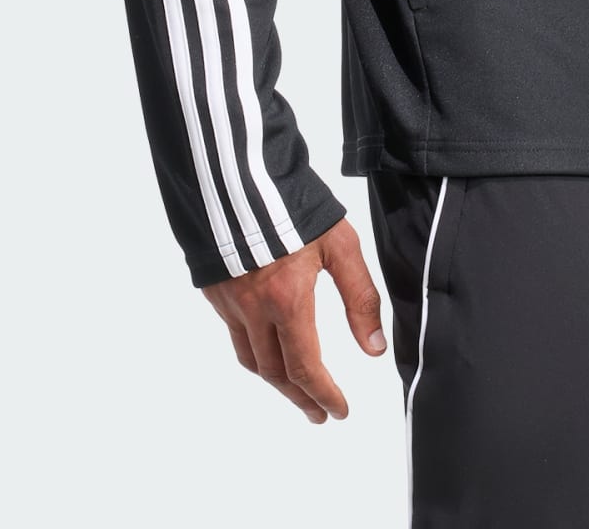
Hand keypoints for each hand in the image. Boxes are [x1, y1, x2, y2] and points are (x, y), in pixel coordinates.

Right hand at [202, 216, 386, 420]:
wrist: (238, 175)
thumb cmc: (295, 205)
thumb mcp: (341, 245)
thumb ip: (360, 297)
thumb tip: (373, 347)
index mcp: (287, 301)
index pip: (306, 368)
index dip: (324, 395)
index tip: (339, 411)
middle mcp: (253, 310)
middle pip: (275, 373)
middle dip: (300, 398)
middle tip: (319, 413)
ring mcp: (229, 302)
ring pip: (250, 358)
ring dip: (274, 381)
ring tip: (295, 389)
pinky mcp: (214, 289)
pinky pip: (233, 334)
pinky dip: (253, 351)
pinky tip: (266, 347)